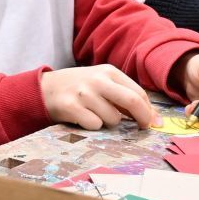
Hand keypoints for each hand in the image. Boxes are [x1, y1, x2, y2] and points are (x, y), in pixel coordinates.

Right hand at [39, 65, 155, 131]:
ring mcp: (83, 93)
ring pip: (113, 118)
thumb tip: (153, 119)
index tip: (152, 122)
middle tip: (143, 128)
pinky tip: (83, 118)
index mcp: (108, 71)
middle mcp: (97, 80)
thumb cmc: (80, 88)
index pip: (139, 93)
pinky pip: (94, 125)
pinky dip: (92, 126)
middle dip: (143, 118)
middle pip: (132, 101)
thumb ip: (124, 95)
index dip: (149, 110)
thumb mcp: (101, 83)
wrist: (44, 89)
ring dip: (109, 123)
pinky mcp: (70, 107)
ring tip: (96, 115)